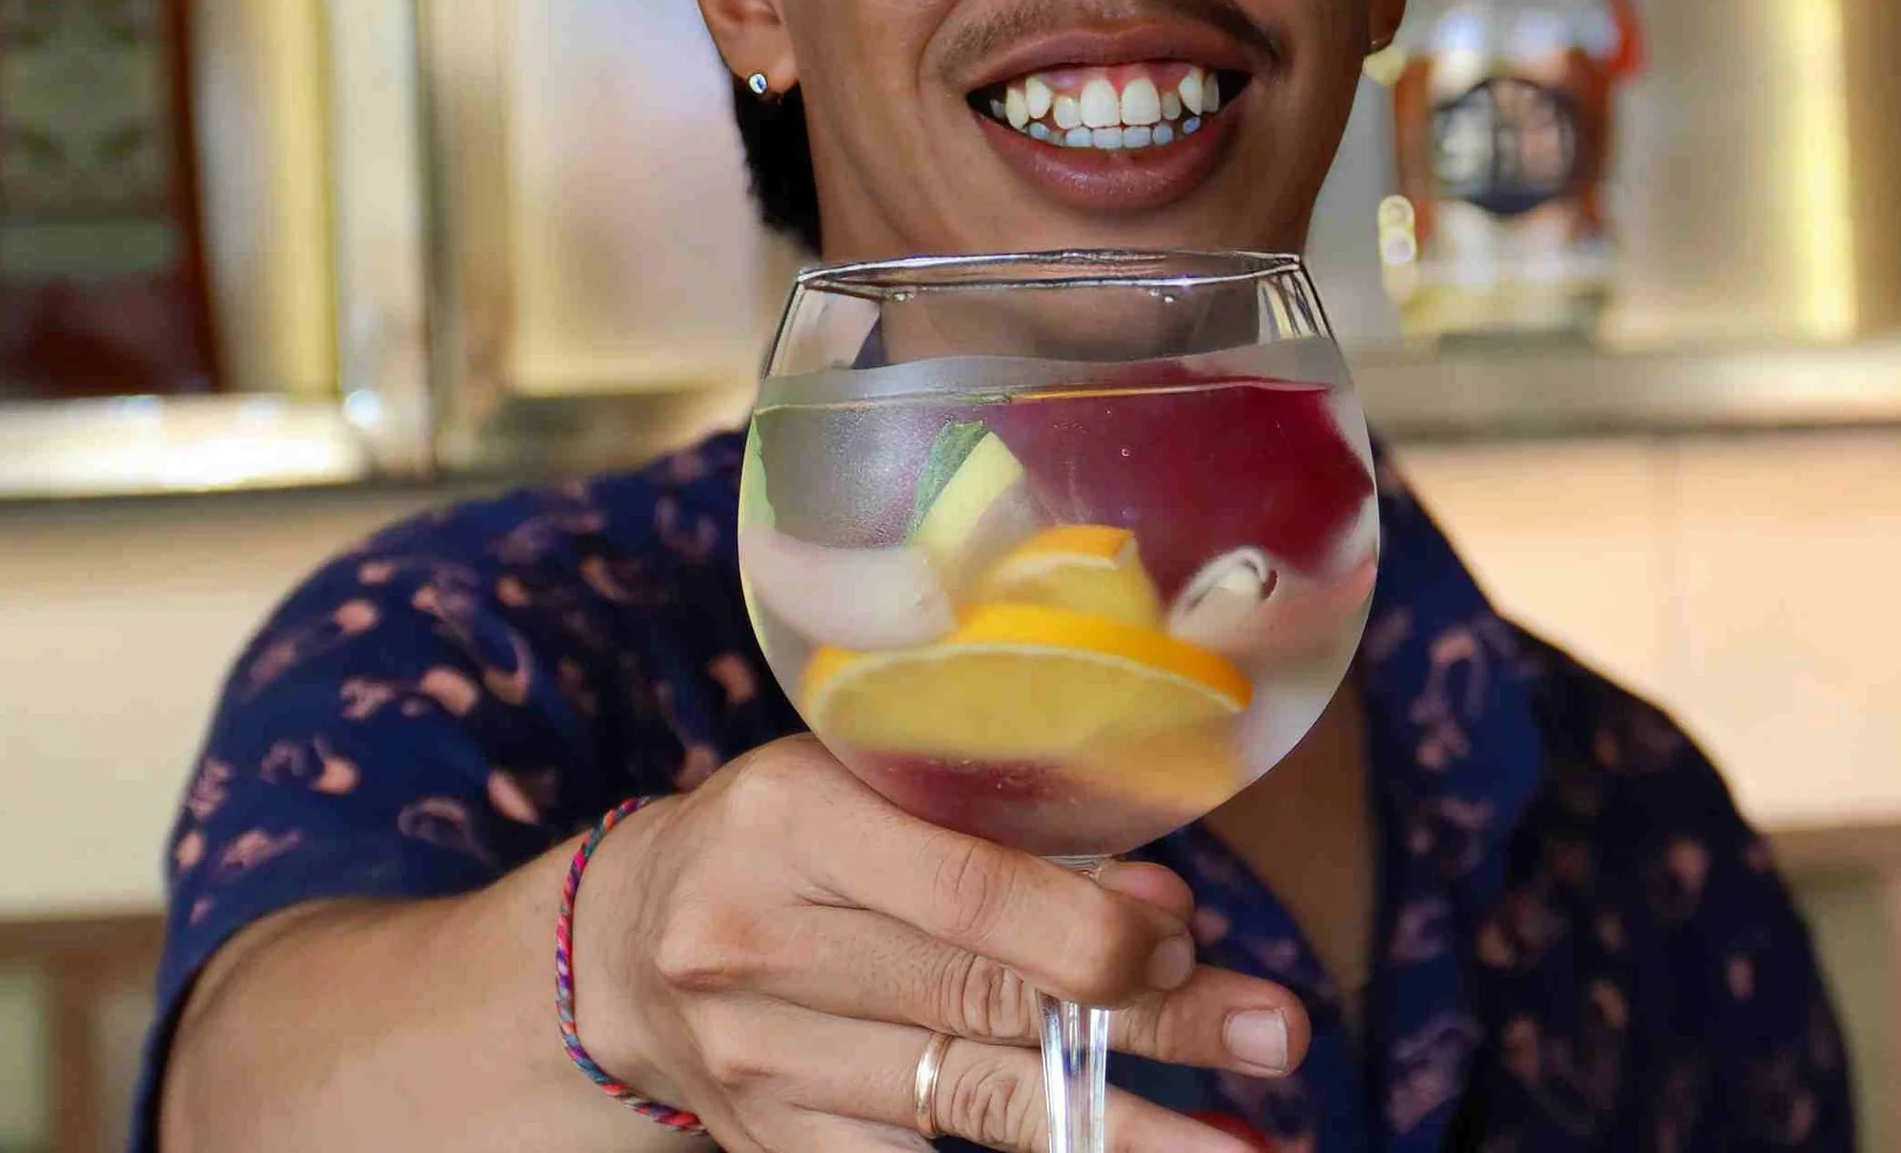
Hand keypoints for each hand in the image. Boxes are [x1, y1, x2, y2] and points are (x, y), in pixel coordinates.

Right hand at [566, 738, 1306, 1152]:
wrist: (629, 943)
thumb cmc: (787, 837)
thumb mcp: (871, 784)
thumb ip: (1004, 836)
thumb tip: (1164, 916)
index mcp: (790, 817)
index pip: (967, 891)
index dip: (1090, 929)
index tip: (1189, 942)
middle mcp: (757, 941)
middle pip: (987, 1000)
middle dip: (1147, 1023)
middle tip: (1271, 1035)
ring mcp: (757, 1060)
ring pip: (974, 1101)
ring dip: (1120, 1125)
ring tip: (1233, 1144)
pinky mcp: (770, 1146)